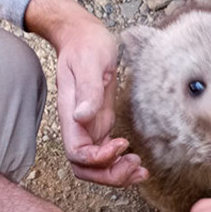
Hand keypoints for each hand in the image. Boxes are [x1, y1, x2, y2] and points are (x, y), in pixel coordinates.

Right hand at [24, 0, 146, 185]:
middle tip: (135, 167)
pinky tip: (137, 161)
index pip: (77, 153)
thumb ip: (87, 91)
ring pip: (95, 166)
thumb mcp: (90, 63)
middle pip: (84, 168)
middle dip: (109, 175)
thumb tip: (81, 117)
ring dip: (116, 174)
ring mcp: (88, 127)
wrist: (83, 36)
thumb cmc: (86, 45)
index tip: (120, 144)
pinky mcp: (99, 123)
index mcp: (70, 114)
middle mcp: (77, 126)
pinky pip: (106, 154)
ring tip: (140, 170)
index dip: (98, 158)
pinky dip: (120, 163)